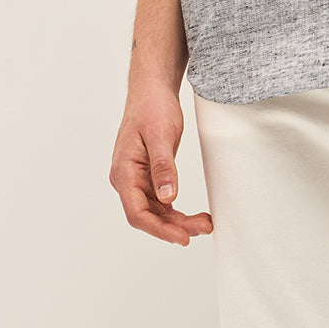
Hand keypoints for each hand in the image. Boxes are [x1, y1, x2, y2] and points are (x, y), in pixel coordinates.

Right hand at [109, 83, 212, 245]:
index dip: (159, 229)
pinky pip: (161, 202)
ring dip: (178, 221)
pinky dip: (176, 211)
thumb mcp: (160, 135)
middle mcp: (127, 180)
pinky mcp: (149, 177)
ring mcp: (137, 180)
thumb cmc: (152, 108)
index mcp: (124, 172)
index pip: (137, 212)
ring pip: (156, 212)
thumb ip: (163, 167)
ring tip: (205, 224)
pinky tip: (193, 216)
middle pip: (147, 216)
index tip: (181, 237)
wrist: (152, 90)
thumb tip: (167, 198)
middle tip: (203, 228)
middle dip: (174, 227)